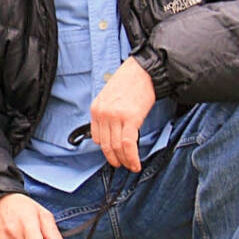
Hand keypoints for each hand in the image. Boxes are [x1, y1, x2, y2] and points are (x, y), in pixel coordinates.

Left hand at [89, 56, 155, 172]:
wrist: (142, 72)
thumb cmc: (128, 83)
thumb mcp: (108, 98)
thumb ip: (106, 115)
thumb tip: (111, 134)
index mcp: (96, 109)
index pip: (97, 137)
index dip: (106, 150)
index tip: (113, 155)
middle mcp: (103, 114)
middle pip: (106, 145)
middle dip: (114, 159)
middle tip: (121, 165)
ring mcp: (116, 117)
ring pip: (117, 147)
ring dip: (124, 160)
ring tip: (130, 166)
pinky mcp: (131, 118)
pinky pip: (128, 144)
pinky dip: (132, 157)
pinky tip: (136, 163)